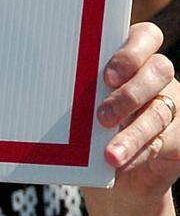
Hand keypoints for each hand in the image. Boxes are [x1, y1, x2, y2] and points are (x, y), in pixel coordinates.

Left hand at [94, 21, 178, 198]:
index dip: (131, 52)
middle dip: (129, 93)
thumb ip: (79, 97)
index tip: (108, 76)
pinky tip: (120, 163)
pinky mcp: (178, 137)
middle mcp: (156, 79)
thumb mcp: (81, 110)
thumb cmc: (90, 133)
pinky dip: (138, 154)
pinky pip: (162, 142)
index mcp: (133, 61)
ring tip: (109, 154)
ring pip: (159, 111)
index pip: (145, 37)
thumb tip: (50, 97)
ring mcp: (171, 106)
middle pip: (159, 70)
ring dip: (132, 134)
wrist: (115, 178)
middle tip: (102, 116)